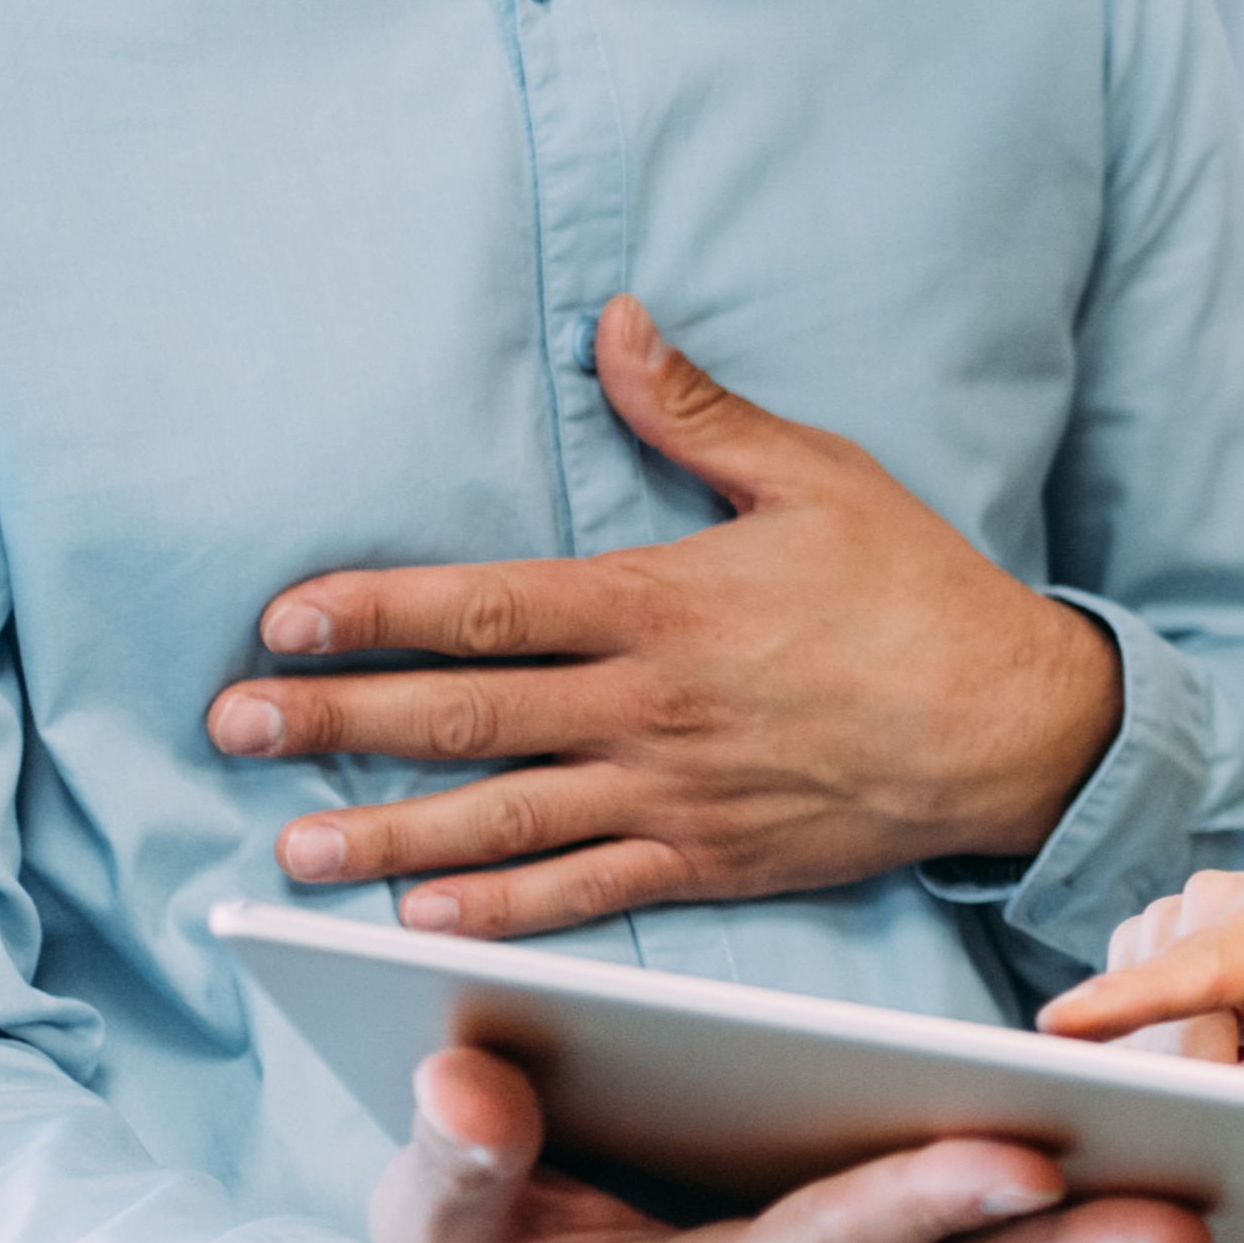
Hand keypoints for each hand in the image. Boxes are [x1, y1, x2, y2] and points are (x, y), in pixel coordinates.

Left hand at [210, 297, 1120, 936]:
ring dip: (385, 835)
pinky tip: (419, 920)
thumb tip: (614, 321)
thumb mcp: (815, 475)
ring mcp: (672, 798)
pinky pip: (583, 896)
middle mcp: (647, 709)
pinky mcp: (707, 865)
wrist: (1013, 726)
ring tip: (290, 849)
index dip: (371, 612)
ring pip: (500, 822)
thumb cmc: (915, 590)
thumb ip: (697, 412)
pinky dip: (498, 912)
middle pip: (461, 717)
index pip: (483, 606)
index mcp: (660, 604)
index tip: (279, 623)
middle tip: (231, 732)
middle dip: (334, 723)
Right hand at [1038, 867, 1243, 1109]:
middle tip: (1241, 1135)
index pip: (1204, 963)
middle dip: (1186, 1084)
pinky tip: (1232, 1069)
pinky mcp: (1169, 949)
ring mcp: (1187, 922)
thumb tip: (1235, 1110)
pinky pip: (1139, 1020)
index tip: (1061, 1029)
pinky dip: (1172, 1058)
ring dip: (1180, 1071)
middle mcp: (1225, 901)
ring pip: (1138, 1022)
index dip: (1130, 1000)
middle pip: (1161, 1017)